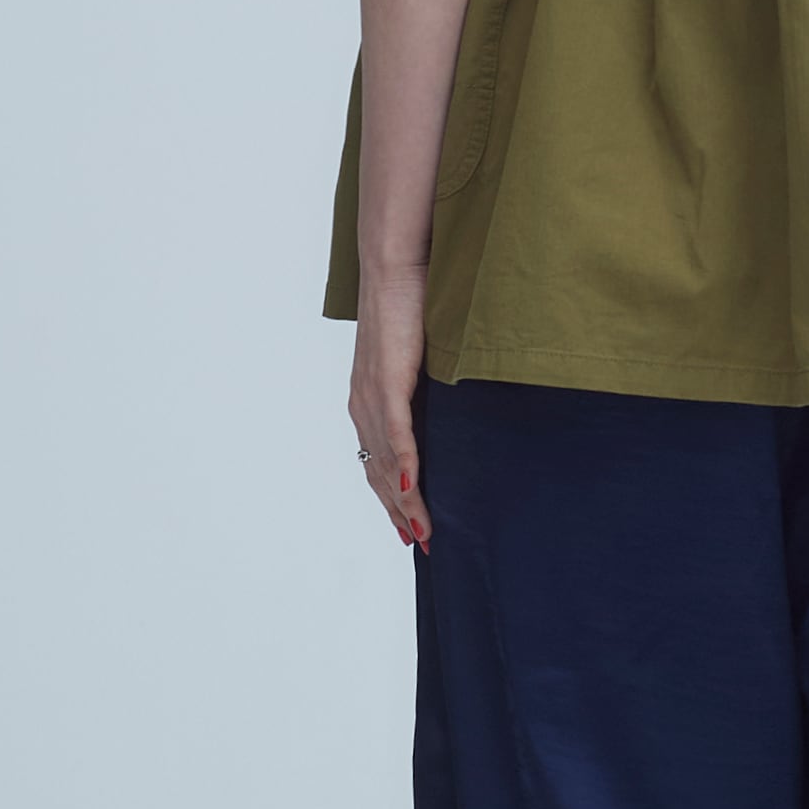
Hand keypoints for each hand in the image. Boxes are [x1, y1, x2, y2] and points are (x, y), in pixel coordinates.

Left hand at [346, 260, 431, 546]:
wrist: (394, 266)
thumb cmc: (408, 304)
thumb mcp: (415, 357)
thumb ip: (421, 387)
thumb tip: (445, 408)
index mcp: (366, 400)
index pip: (378, 463)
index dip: (393, 499)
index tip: (410, 528)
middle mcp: (362, 403)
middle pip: (380, 472)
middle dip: (399, 512)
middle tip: (421, 543)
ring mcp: (372, 394)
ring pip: (387, 461)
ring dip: (405, 500)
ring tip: (422, 531)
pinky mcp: (386, 380)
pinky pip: (396, 432)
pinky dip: (404, 463)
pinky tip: (411, 488)